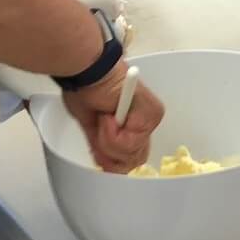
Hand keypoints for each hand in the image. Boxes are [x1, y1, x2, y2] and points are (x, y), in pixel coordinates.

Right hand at [61, 59, 164, 173]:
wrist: (89, 71)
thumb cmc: (87, 90)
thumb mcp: (92, 128)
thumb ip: (103, 148)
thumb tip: (108, 167)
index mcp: (135, 125)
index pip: (133, 160)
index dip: (113, 161)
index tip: (99, 146)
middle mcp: (148, 123)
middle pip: (134, 162)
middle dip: (110, 152)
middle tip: (100, 127)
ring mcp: (152, 119)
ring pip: (130, 154)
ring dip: (108, 140)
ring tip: (103, 116)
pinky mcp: (152, 115)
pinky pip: (128, 143)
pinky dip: (111, 133)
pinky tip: (108, 114)